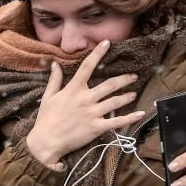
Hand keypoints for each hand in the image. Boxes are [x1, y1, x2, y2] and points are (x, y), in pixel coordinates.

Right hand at [25, 40, 145, 166]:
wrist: (46, 142)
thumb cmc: (46, 120)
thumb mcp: (48, 97)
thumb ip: (54, 80)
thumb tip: (55, 64)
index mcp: (73, 89)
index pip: (87, 66)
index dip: (98, 53)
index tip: (107, 43)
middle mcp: (85, 99)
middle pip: (109, 85)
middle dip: (123, 79)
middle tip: (133, 76)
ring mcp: (92, 113)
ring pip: (115, 102)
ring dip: (127, 96)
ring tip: (134, 93)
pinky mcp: (96, 127)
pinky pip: (116, 122)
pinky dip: (130, 118)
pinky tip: (140, 114)